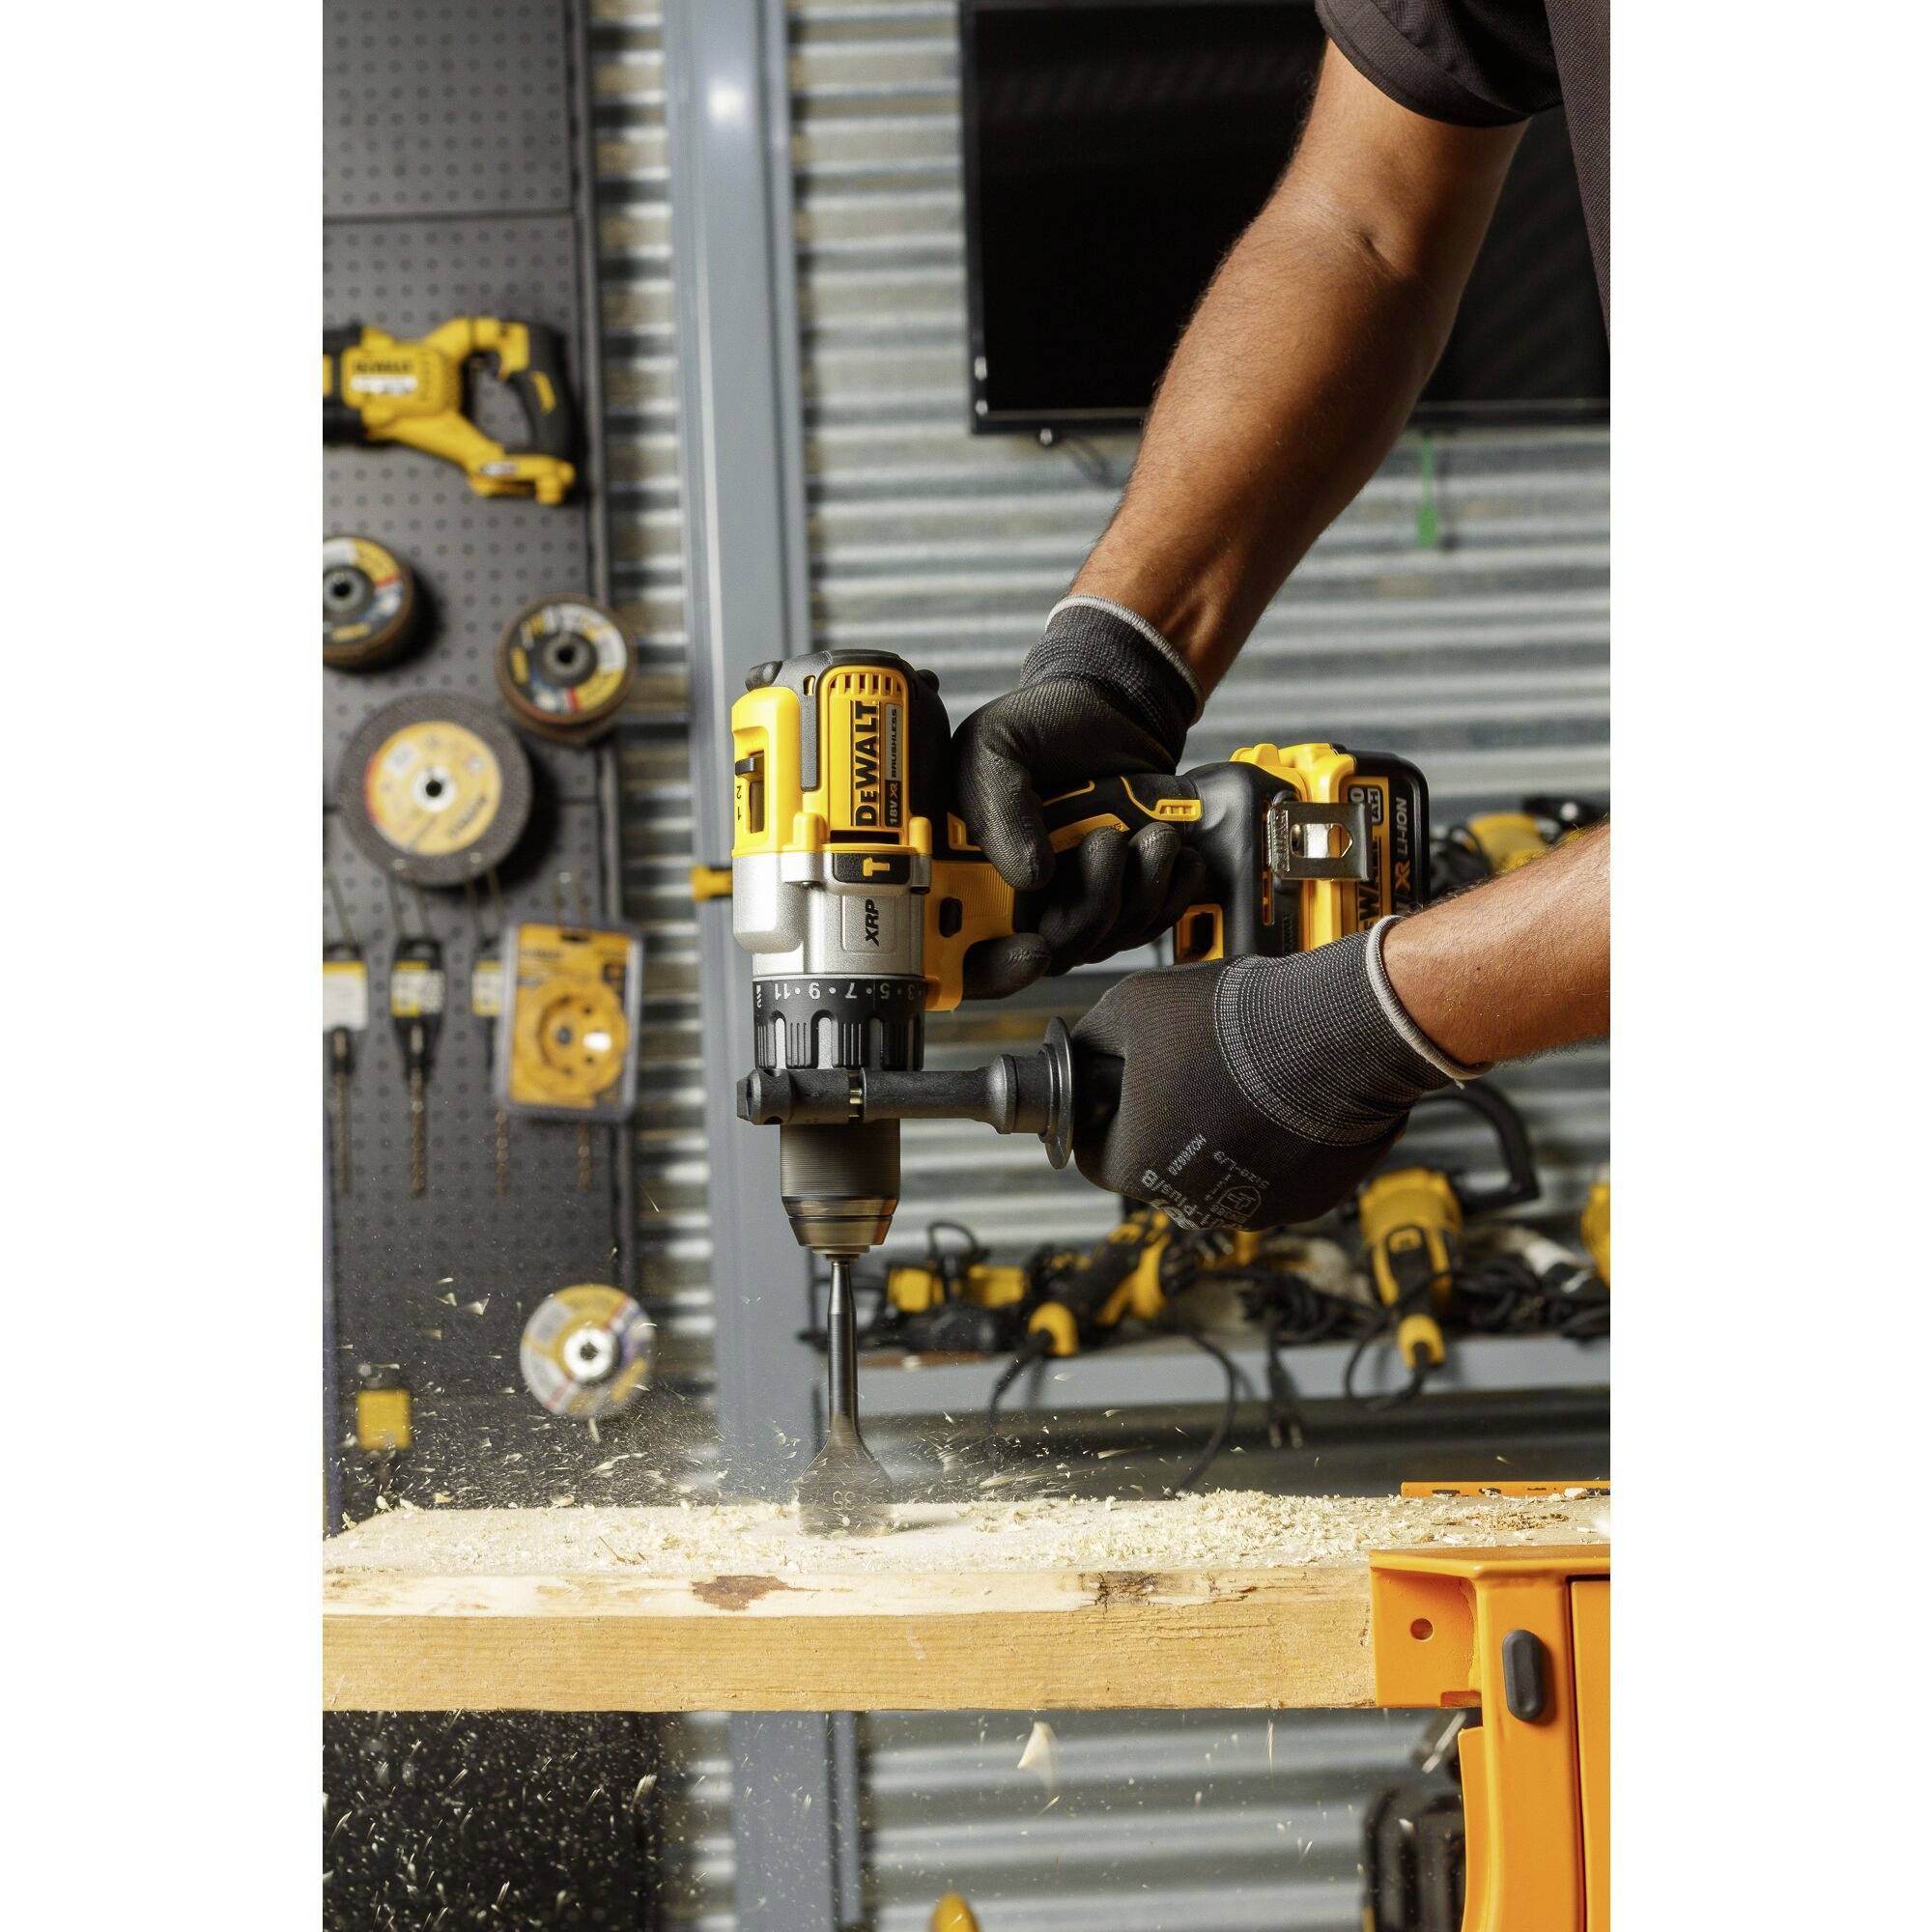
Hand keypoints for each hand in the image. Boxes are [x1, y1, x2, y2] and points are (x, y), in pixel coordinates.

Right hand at [953, 597, 1206, 998]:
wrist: (1107, 705)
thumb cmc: (1038, 726)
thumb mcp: (995, 747)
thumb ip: (997, 806)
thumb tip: (1028, 878)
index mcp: (966, 874)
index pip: (964, 957)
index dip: (995, 970)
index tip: (1033, 949)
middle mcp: (1017, 900)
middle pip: (1051, 954)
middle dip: (1088, 910)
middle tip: (1104, 842)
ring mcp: (1073, 902)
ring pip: (1106, 939)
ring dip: (1138, 889)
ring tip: (1149, 832)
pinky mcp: (1123, 895)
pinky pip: (1150, 923)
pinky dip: (1172, 892)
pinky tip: (1174, 851)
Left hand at [1069, 929, 1475, 1230]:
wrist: (1337, 1028)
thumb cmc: (1232, 1019)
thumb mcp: (1131, 1005)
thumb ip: (1092, 1040)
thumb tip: (1079, 1054)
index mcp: (1136, 1166)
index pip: (1096, 1152)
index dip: (1106, 1111)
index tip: (1126, 1085)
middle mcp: (1192, 1204)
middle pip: (1159, 1167)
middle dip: (1166, 1125)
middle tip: (1192, 1071)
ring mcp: (1255, 1209)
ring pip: (1219, 1176)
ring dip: (1222, 1138)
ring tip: (1243, 1080)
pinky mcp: (1308, 1202)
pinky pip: (1275, 1177)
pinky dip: (1274, 1148)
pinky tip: (1284, 1101)